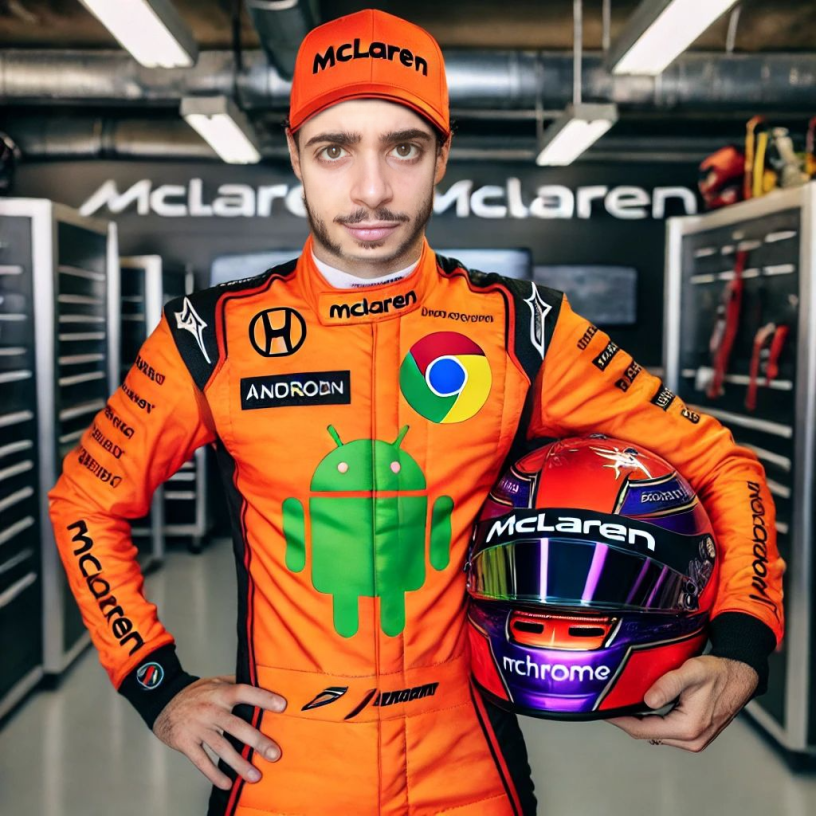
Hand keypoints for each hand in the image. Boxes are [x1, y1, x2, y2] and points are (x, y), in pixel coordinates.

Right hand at [152, 674, 286, 789]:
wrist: (162, 701)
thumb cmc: (196, 693)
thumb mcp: (215, 681)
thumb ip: (236, 683)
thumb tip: (263, 680)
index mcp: (220, 693)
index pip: (244, 692)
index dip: (263, 698)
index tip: (282, 706)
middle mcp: (210, 710)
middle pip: (236, 726)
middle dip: (256, 741)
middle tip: (274, 754)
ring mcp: (198, 727)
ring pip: (221, 747)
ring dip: (239, 764)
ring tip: (256, 776)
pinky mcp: (185, 743)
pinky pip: (202, 761)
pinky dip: (214, 774)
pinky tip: (228, 783)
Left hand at [606, 655, 757, 751]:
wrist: (740, 675)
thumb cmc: (719, 672)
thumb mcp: (691, 672)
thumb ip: (667, 685)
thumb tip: (647, 700)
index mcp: (688, 728)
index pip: (642, 730)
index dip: (620, 720)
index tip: (604, 711)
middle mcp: (692, 740)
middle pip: (647, 733)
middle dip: (626, 720)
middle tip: (609, 704)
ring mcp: (694, 739)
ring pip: (656, 733)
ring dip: (639, 720)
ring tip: (623, 703)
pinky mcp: (695, 734)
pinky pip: (666, 730)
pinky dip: (652, 720)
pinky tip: (643, 706)